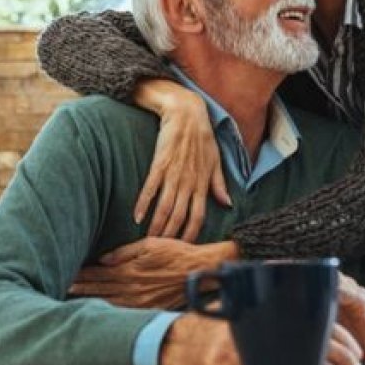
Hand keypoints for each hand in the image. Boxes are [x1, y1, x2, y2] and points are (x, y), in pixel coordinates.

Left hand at [69, 238, 238, 308]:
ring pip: (108, 302)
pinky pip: (122, 311)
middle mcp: (132, 288)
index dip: (82, 274)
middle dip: (80, 288)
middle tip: (62, 287)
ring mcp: (139, 301)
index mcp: (131, 270)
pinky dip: (108, 310)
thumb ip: (125, 252)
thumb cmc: (177, 253)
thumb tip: (103, 259)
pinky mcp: (148, 308)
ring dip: (89, 300)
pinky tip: (98, 309)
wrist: (199, 270)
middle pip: (100, 289)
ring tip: (72, 299)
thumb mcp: (151, 244)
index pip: (99, 273)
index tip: (68, 273)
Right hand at [132, 79, 231, 240]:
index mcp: (203, 183)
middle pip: (180, 216)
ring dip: (157, 225)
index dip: (192, 233)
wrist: (186, 113)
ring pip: (165, 207)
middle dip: (171, 236)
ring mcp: (174, 174)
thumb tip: (227, 204)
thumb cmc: (202, 137)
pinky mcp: (160, 164)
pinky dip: (143, 204)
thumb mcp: (216, 161)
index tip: (185, 247)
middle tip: (162, 251)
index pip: (199, 215)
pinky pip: (150, 188)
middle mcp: (189, 182)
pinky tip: (136, 218)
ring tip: (149, 241)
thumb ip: (219, 184)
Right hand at [160, 315, 364, 364]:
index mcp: (263, 303)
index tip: (358, 350)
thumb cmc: (209, 329)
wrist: (170, 346)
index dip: (340, 335)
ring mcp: (245, 344)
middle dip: (344, 356)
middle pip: (314, 338)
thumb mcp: (237, 308)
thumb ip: (263, 303)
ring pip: (302, 358)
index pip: (312, 316)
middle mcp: (258, 321)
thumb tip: (303, 302)